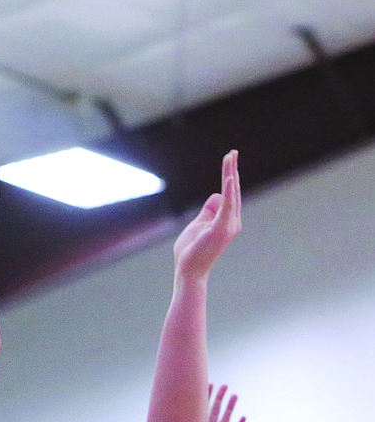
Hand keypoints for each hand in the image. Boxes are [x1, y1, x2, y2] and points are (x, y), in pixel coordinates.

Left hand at [173, 150, 240, 279]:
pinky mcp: (222, 228)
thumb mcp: (199, 223)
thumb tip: (217, 195)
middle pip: (233, 190)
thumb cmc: (192, 250)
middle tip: (232, 152)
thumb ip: (209, 210)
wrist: (189, 270)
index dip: (229, 176)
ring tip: (230, 157)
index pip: (229, 194)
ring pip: (232, 194)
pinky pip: (228, 206)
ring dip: (230, 174)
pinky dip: (230, 192)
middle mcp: (232, 221)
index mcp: (227, 220)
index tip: (229, 160)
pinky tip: (230, 178)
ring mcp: (229, 225)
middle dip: (232, 170)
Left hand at [204, 383, 244, 421]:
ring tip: (234, 395)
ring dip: (230, 408)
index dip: (205, 396)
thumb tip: (157, 408)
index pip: (201, 408)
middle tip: (224, 385)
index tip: (209, 383)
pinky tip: (243, 417)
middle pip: (215, 411)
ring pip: (225, 420)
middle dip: (219, 398)